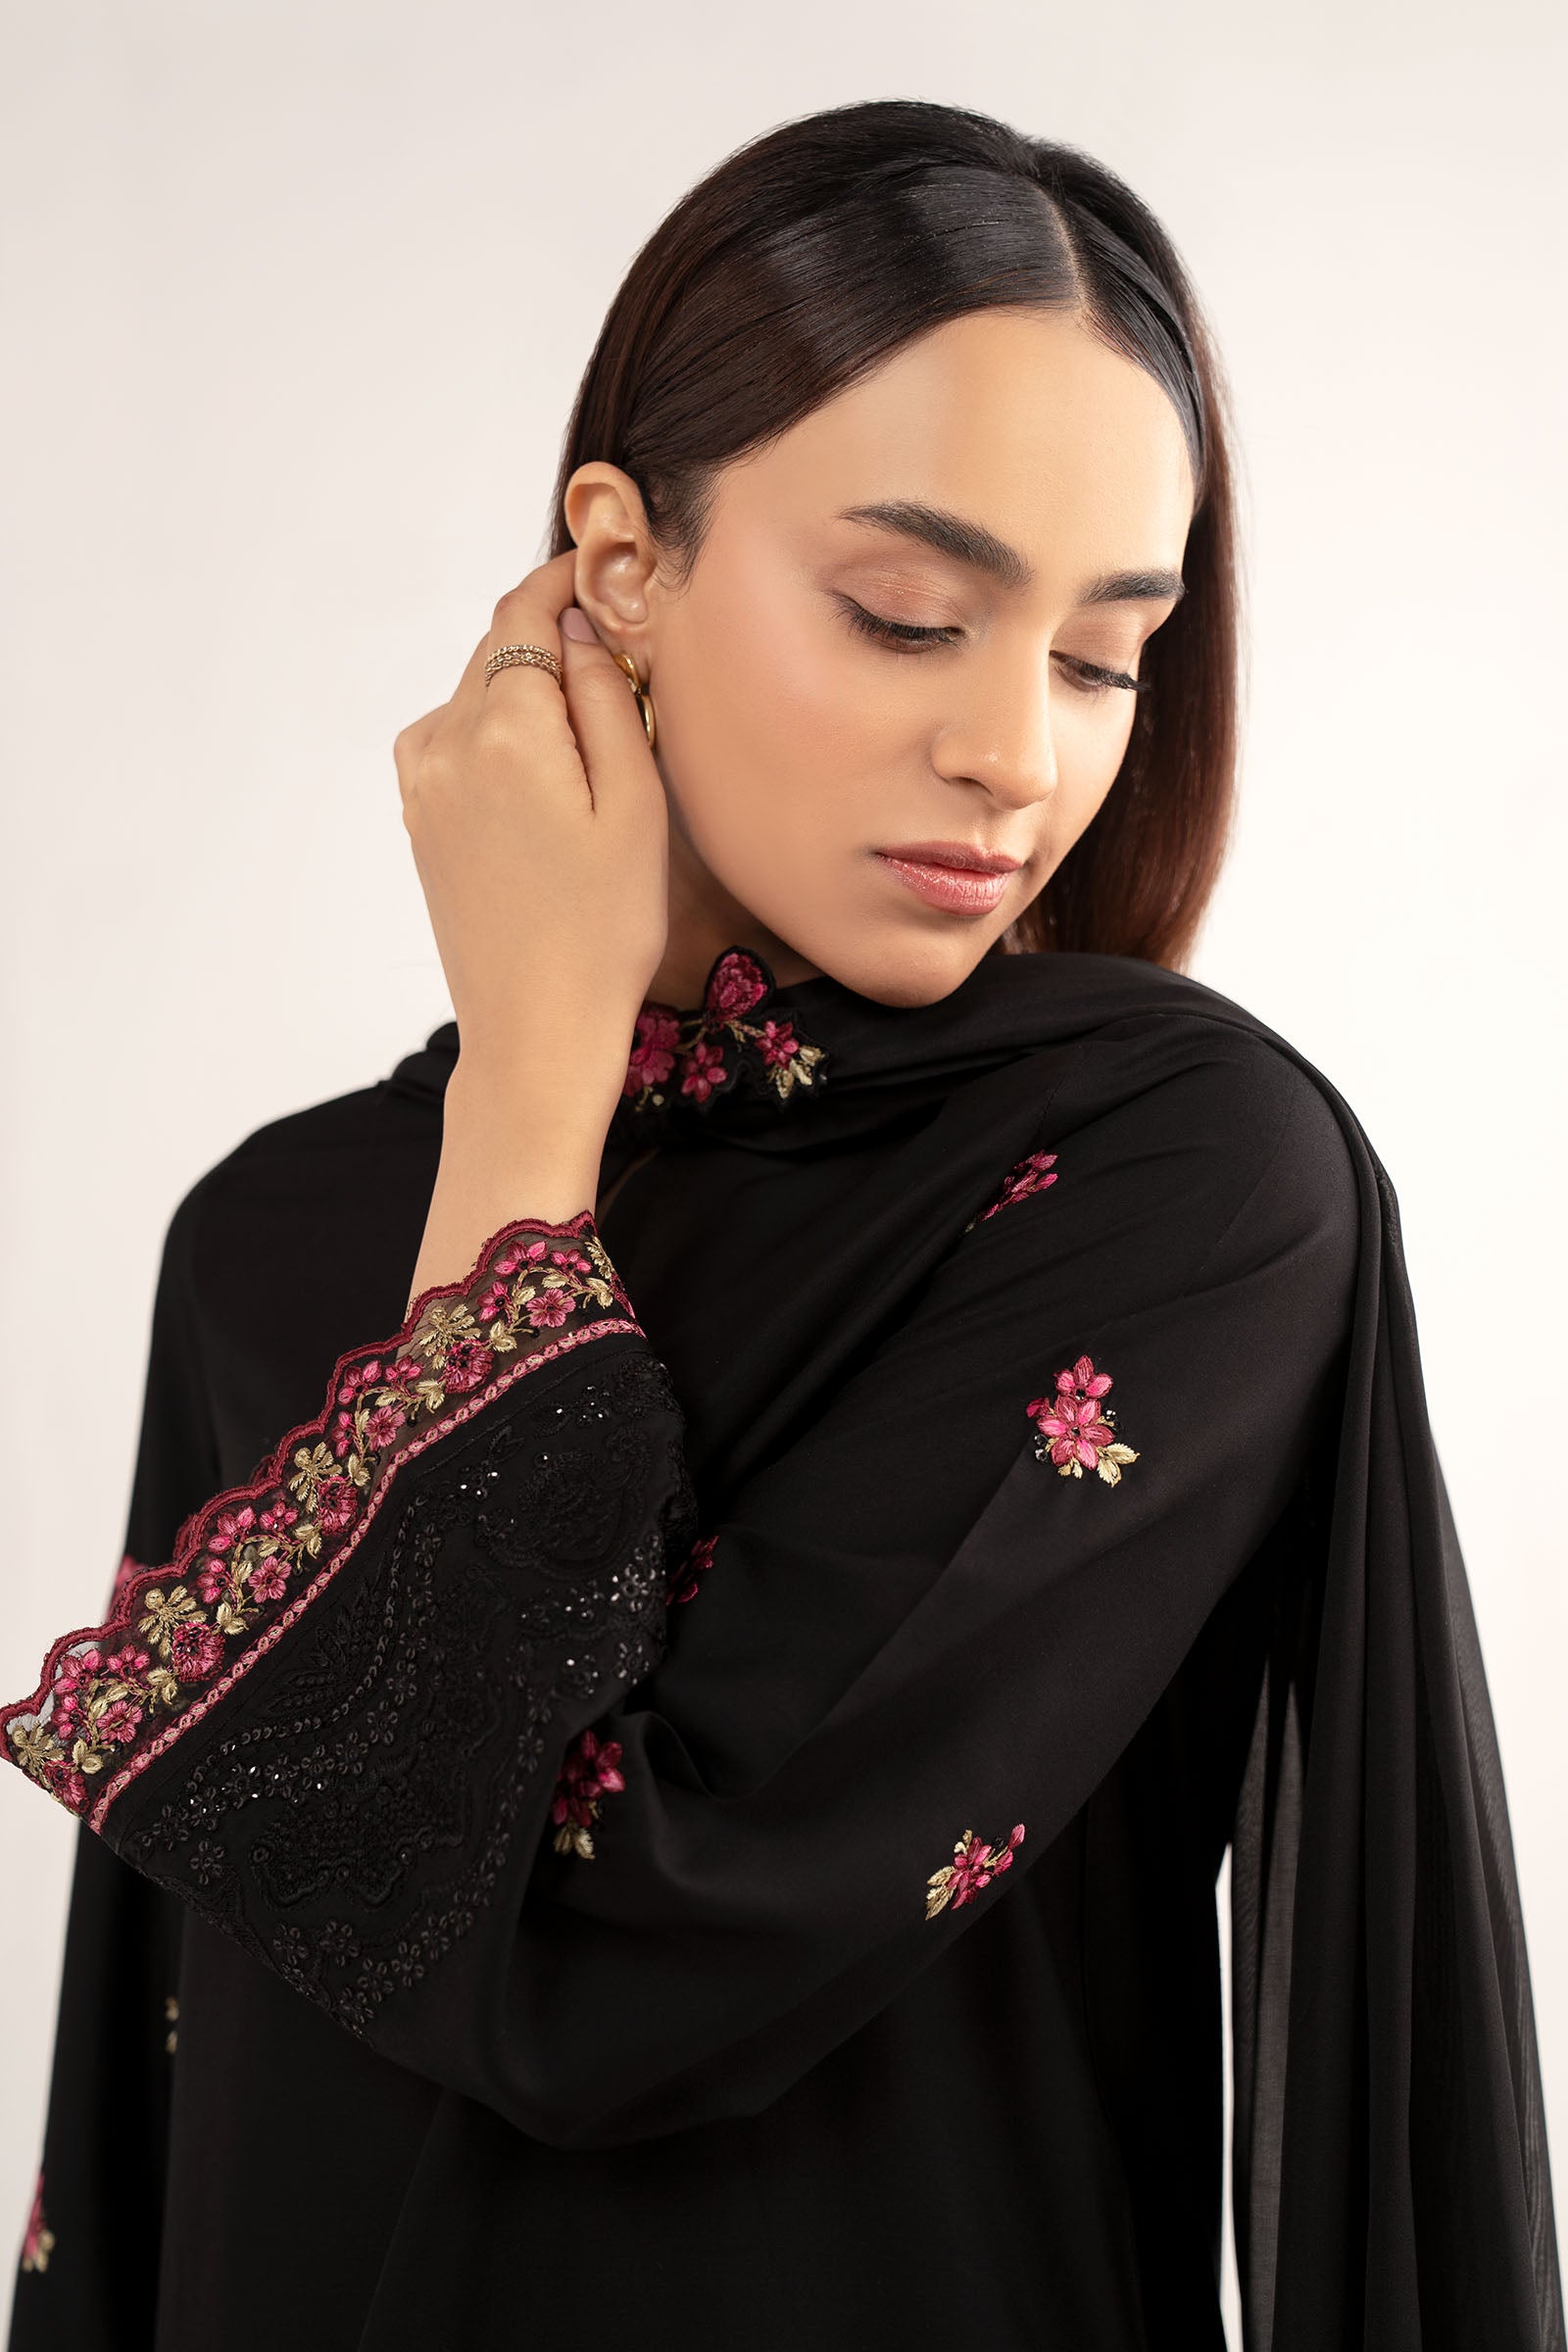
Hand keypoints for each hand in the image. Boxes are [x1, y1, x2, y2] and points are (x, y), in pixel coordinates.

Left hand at [394, 551, 669, 1297]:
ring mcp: (422, 783)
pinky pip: (460, 743)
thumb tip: (581, 631)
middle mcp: (445, 742)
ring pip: (478, 696)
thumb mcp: (635, 804)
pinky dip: (502, 735)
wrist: (533, 1031)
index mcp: (503, 728)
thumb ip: (606, 699)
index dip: (564, 579)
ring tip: (595, 734)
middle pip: (497, 649)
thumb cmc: (602, 931)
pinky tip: (552, 780)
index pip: (525, 612)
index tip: (602, 565)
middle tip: (620, 652)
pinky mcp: (421, 819)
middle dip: (553, 638)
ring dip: (529, 692)